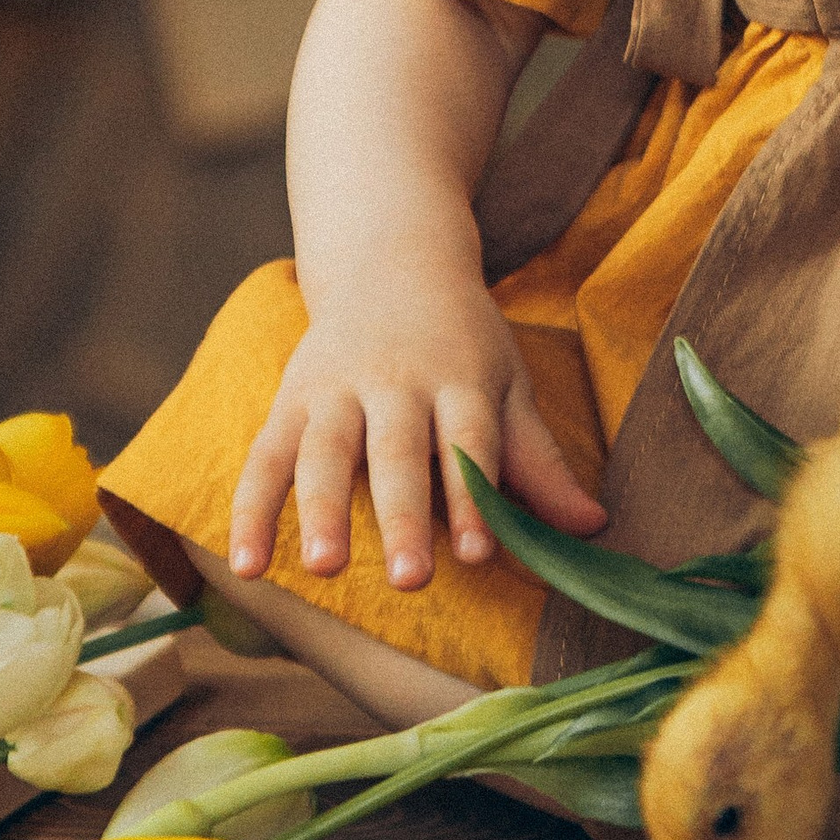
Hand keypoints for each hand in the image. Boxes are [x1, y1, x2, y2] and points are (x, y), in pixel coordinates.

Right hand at [227, 275, 606, 590]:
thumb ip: (540, 463)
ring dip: (322, 511)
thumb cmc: (460, 342)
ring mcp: (337, 389)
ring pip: (325, 452)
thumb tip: (594, 529)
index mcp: (459, 379)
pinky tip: (246, 566)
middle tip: (410, 579)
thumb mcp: (507, 386)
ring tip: (325, 569)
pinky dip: (250, 510)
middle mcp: (395, 383)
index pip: (469, 442)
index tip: (479, 553)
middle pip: (398, 452)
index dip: (475, 497)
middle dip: (404, 515)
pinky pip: (264, 457)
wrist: (390, 261)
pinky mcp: (291, 399)